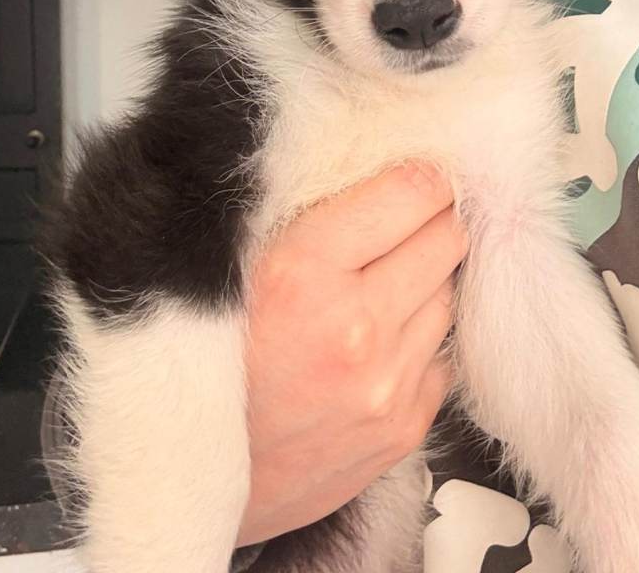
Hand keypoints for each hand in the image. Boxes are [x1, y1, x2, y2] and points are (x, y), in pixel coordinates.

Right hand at [237, 163, 467, 546]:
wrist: (190, 475)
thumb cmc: (206, 358)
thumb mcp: (231, 263)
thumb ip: (298, 212)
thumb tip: (367, 162)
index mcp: (303, 272)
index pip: (409, 193)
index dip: (421, 175)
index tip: (417, 174)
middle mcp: (355, 328)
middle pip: (447, 239)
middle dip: (432, 221)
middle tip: (406, 221)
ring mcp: (387, 383)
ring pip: (448, 295)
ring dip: (424, 280)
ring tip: (382, 283)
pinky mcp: (404, 427)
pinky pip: (441, 355)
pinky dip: (419, 338)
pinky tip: (379, 339)